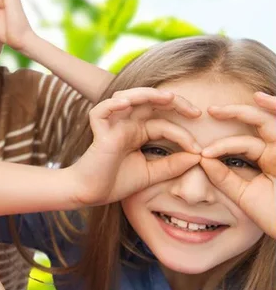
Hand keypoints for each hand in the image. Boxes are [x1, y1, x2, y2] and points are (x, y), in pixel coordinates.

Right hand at [70, 88, 202, 205]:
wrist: (90, 195)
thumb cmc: (116, 183)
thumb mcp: (152, 174)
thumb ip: (173, 165)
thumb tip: (198, 157)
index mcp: (137, 132)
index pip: (164, 123)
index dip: (184, 134)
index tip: (200, 151)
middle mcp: (125, 124)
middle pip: (149, 101)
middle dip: (173, 101)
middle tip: (195, 112)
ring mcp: (111, 125)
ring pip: (127, 97)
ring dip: (147, 94)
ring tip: (167, 97)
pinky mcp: (98, 132)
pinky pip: (101, 111)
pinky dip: (112, 104)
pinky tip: (126, 103)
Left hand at [201, 92, 275, 236]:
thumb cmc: (272, 216)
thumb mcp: (244, 195)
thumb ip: (224, 177)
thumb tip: (202, 158)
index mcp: (269, 159)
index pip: (244, 142)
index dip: (223, 145)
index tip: (203, 153)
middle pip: (262, 123)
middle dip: (238, 113)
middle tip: (212, 110)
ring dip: (272, 106)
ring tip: (256, 97)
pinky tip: (270, 103)